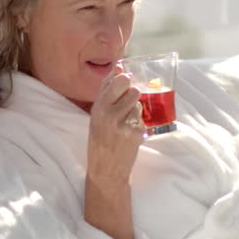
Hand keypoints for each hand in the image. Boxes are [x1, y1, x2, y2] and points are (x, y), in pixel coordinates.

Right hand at [82, 70, 144, 238]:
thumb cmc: (99, 141)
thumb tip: (120, 67)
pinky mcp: (136, 133)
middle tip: (125, 105)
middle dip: (131, 94)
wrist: (105, 170)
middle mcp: (109, 114)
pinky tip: (129, 132)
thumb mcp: (96, 116)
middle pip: (132, 89)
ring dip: (135, 109)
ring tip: (125, 121)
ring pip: (138, 103)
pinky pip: (142, 118)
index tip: (124, 81)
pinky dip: (138, 122)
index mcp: (97, 108)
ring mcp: (123, 124)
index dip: (124, 79)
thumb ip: (107, 92)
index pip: (117, 80)